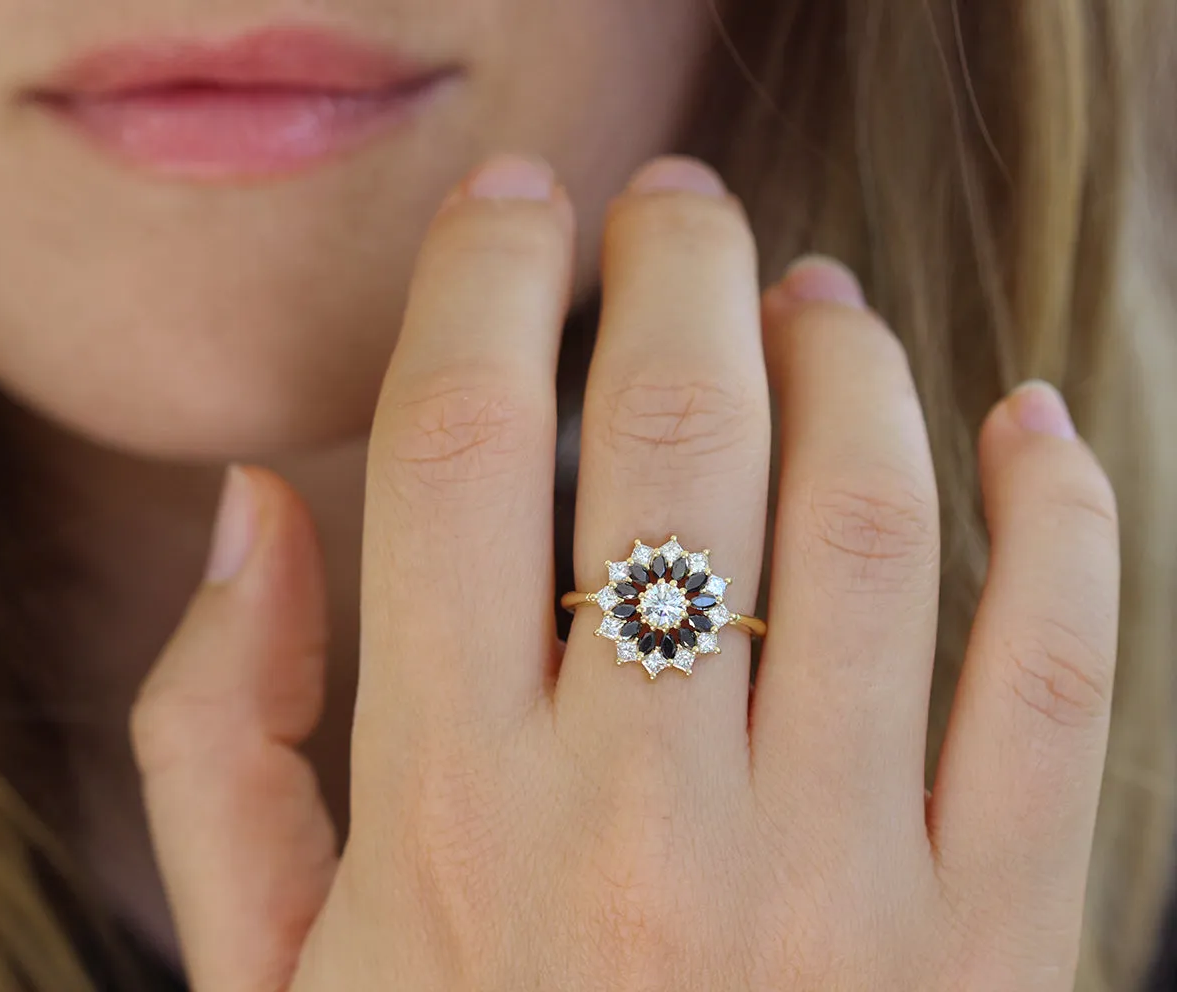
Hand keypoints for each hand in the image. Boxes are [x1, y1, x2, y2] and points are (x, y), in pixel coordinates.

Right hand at [132, 153, 1119, 990]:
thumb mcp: (268, 972)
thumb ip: (222, 737)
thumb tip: (254, 510)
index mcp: (449, 816)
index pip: (461, 448)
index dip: (485, 282)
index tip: (511, 211)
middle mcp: (644, 830)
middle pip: (680, 435)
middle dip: (677, 270)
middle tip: (677, 212)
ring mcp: (839, 891)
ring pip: (873, 520)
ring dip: (851, 359)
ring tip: (819, 300)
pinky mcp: (997, 948)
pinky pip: (1059, 673)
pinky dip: (1059, 511)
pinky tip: (1020, 424)